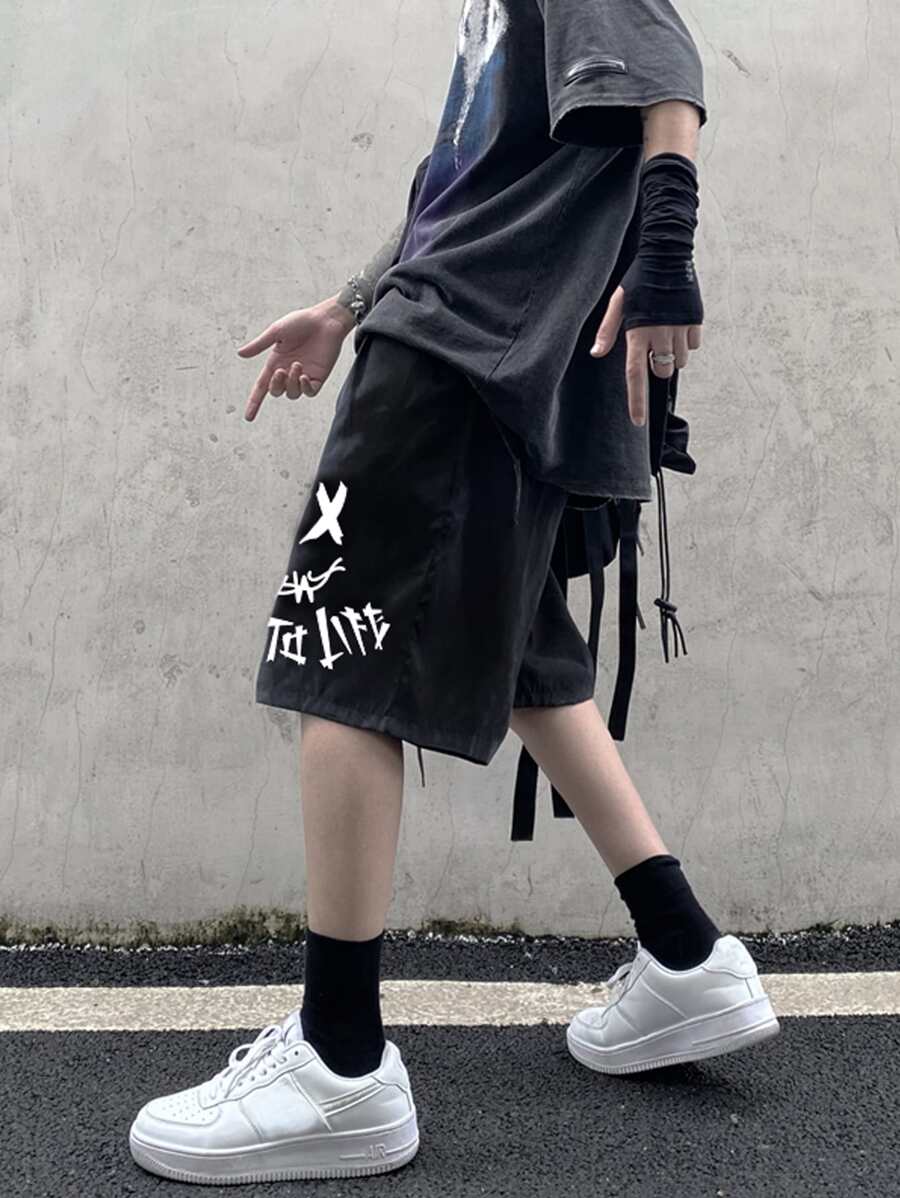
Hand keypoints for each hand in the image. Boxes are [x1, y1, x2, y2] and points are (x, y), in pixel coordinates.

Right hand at [236, 297, 355, 421]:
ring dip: (292, 383)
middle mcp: (288, 371)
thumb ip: (259, 345)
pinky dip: (305, 388)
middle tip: (281, 371)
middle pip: (277, 391)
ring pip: (292, 393)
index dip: (255, 402)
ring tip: (298, 365)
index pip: (262, 387)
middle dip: (276, 385)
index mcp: (275, 362)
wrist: (325, 320)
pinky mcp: (318, 377)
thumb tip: (240, 354)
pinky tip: (305, 376)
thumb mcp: (276, 332)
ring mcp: (303, 375)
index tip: (249, 418)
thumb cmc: (301, 322)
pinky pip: (309, 392)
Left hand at [590, 285, 701, 427]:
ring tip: (665, 330)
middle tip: (653, 345)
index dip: (636, 401)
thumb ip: (607, 331)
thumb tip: (596, 353)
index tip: (638, 422)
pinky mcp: (695, 322)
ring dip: (672, 355)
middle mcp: (660, 334)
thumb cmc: (639, 279)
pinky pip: (693, 346)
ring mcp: (680, 329)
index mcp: (637, 332)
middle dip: (657, 366)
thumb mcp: (617, 303)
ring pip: (679, 362)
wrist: (668, 255)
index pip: (635, 375)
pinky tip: (678, 323)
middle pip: (661, 371)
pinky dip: (686, 341)